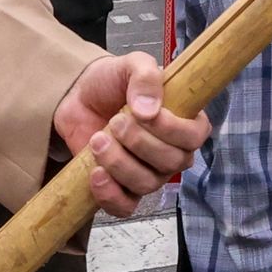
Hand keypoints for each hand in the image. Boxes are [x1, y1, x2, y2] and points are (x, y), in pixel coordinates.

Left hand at [55, 51, 211, 214]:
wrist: (76, 96)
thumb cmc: (112, 81)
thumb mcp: (131, 65)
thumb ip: (145, 78)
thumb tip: (148, 110)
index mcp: (184, 121)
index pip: (195, 137)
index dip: (173, 130)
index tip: (146, 115)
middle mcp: (171, 151)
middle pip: (171, 163)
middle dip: (139, 143)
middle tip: (115, 121)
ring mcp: (148, 173)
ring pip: (147, 184)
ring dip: (119, 163)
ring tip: (98, 140)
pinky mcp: (121, 188)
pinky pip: (125, 206)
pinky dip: (110, 195)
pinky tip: (96, 173)